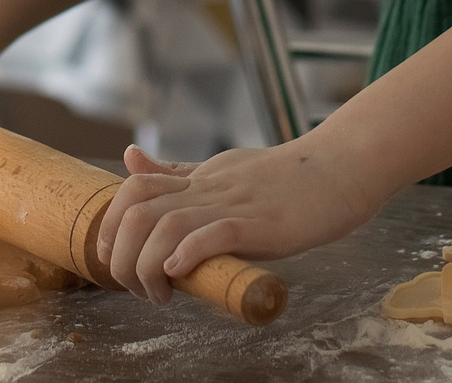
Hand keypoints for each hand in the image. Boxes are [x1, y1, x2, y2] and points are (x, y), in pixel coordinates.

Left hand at [96, 142, 388, 302]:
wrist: (340, 167)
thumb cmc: (287, 178)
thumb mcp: (222, 168)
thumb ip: (177, 173)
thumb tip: (129, 158)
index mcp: (200, 179)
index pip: (133, 188)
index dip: (111, 224)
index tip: (115, 258)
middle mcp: (209, 188)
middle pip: (137, 210)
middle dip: (122, 254)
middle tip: (135, 286)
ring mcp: (234, 203)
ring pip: (167, 225)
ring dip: (148, 265)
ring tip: (157, 293)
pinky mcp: (262, 222)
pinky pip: (215, 233)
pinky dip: (188, 253)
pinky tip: (179, 272)